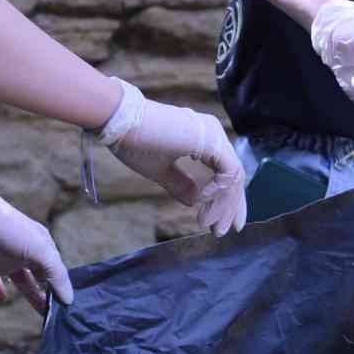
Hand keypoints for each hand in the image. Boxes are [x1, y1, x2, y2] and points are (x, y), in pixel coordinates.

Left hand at [0, 179, 72, 312]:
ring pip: (23, 283)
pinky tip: (2, 300)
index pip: (56, 269)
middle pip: (42, 277)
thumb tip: (69, 299)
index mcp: (41, 244)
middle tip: (59, 314)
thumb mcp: (40, 249)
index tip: (69, 307)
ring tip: (42, 314)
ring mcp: (5, 260)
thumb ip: (56, 274)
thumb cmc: (11, 230)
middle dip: (51, 293)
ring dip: (32, 296)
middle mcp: (25, 252)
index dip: (63, 286)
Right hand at [93, 79, 246, 234]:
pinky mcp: (210, 139)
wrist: (120, 121)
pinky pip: (228, 170)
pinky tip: (202, 201)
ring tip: (208, 225)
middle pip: (233, 176)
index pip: (225, 172)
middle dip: (229, 207)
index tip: (218, 223)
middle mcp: (213, 134)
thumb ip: (179, 184)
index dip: (225, 200)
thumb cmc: (135, 141)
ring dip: (223, 204)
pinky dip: (219, 190)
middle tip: (221, 231)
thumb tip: (194, 202)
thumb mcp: (160, 170)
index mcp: (203, 138)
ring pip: (233, 176)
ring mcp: (213, 135)